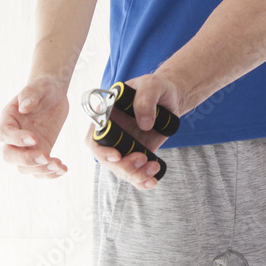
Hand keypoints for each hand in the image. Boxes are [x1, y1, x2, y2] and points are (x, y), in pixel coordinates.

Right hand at [0, 76, 69, 177]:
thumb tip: (24, 107)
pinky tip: (62, 169)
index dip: (17, 139)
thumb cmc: (43, 88)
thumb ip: (30, 95)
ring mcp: (26, 147)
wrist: (54, 95)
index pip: (5, 134)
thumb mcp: (39, 87)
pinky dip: (50, 173)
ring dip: (40, 169)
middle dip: (26, 160)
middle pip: (10, 155)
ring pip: (25, 167)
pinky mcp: (40, 151)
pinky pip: (40, 168)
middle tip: (45, 156)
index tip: (34, 138)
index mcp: (9, 119)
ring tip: (57, 165)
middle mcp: (14, 136)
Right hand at [85, 74, 182, 189]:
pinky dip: (142, 180)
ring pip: (121, 170)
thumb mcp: (152, 85)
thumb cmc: (157, 87)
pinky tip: (153, 180)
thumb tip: (144, 124)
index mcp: (107, 116)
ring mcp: (124, 145)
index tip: (117, 155)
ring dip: (135, 175)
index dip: (102, 150)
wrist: (171, 98)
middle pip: (107, 160)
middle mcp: (112, 134)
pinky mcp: (137, 154)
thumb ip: (146, 99)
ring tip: (153, 167)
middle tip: (143, 158)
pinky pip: (135, 173)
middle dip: (123, 166)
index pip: (94, 138)